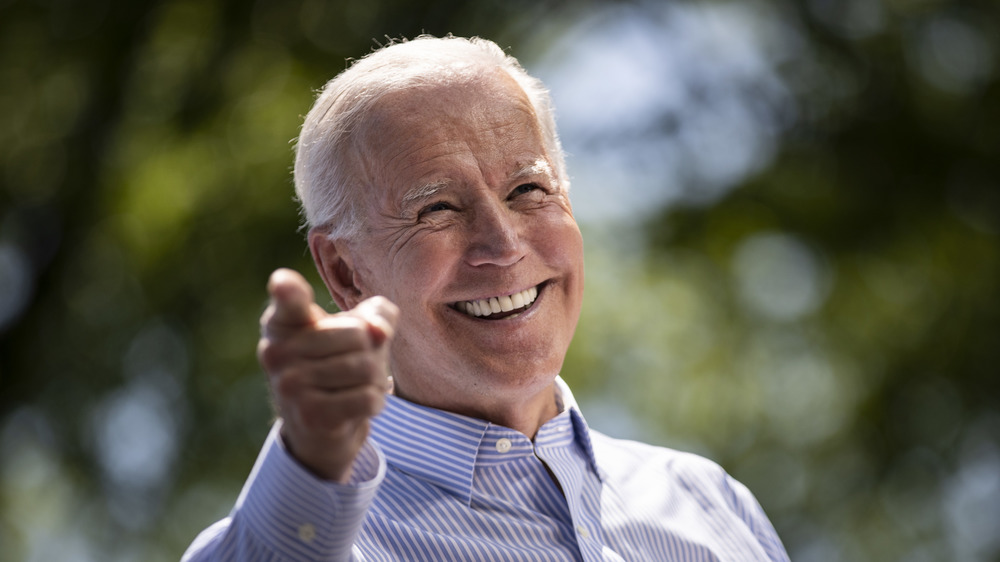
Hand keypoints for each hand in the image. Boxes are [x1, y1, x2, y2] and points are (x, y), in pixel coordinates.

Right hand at [257, 268, 397, 482]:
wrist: (319, 427)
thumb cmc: (338, 364)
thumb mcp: (358, 330)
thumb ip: (377, 315)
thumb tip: (379, 331)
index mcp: (282, 322)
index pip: (287, 299)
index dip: (287, 289)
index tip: (283, 283)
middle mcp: (277, 352)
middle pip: (359, 336)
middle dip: (372, 353)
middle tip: (353, 368)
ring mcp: (290, 386)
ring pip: (366, 368)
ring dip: (375, 380)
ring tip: (356, 386)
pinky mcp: (310, 416)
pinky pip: (367, 398)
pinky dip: (375, 402)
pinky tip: (356, 407)